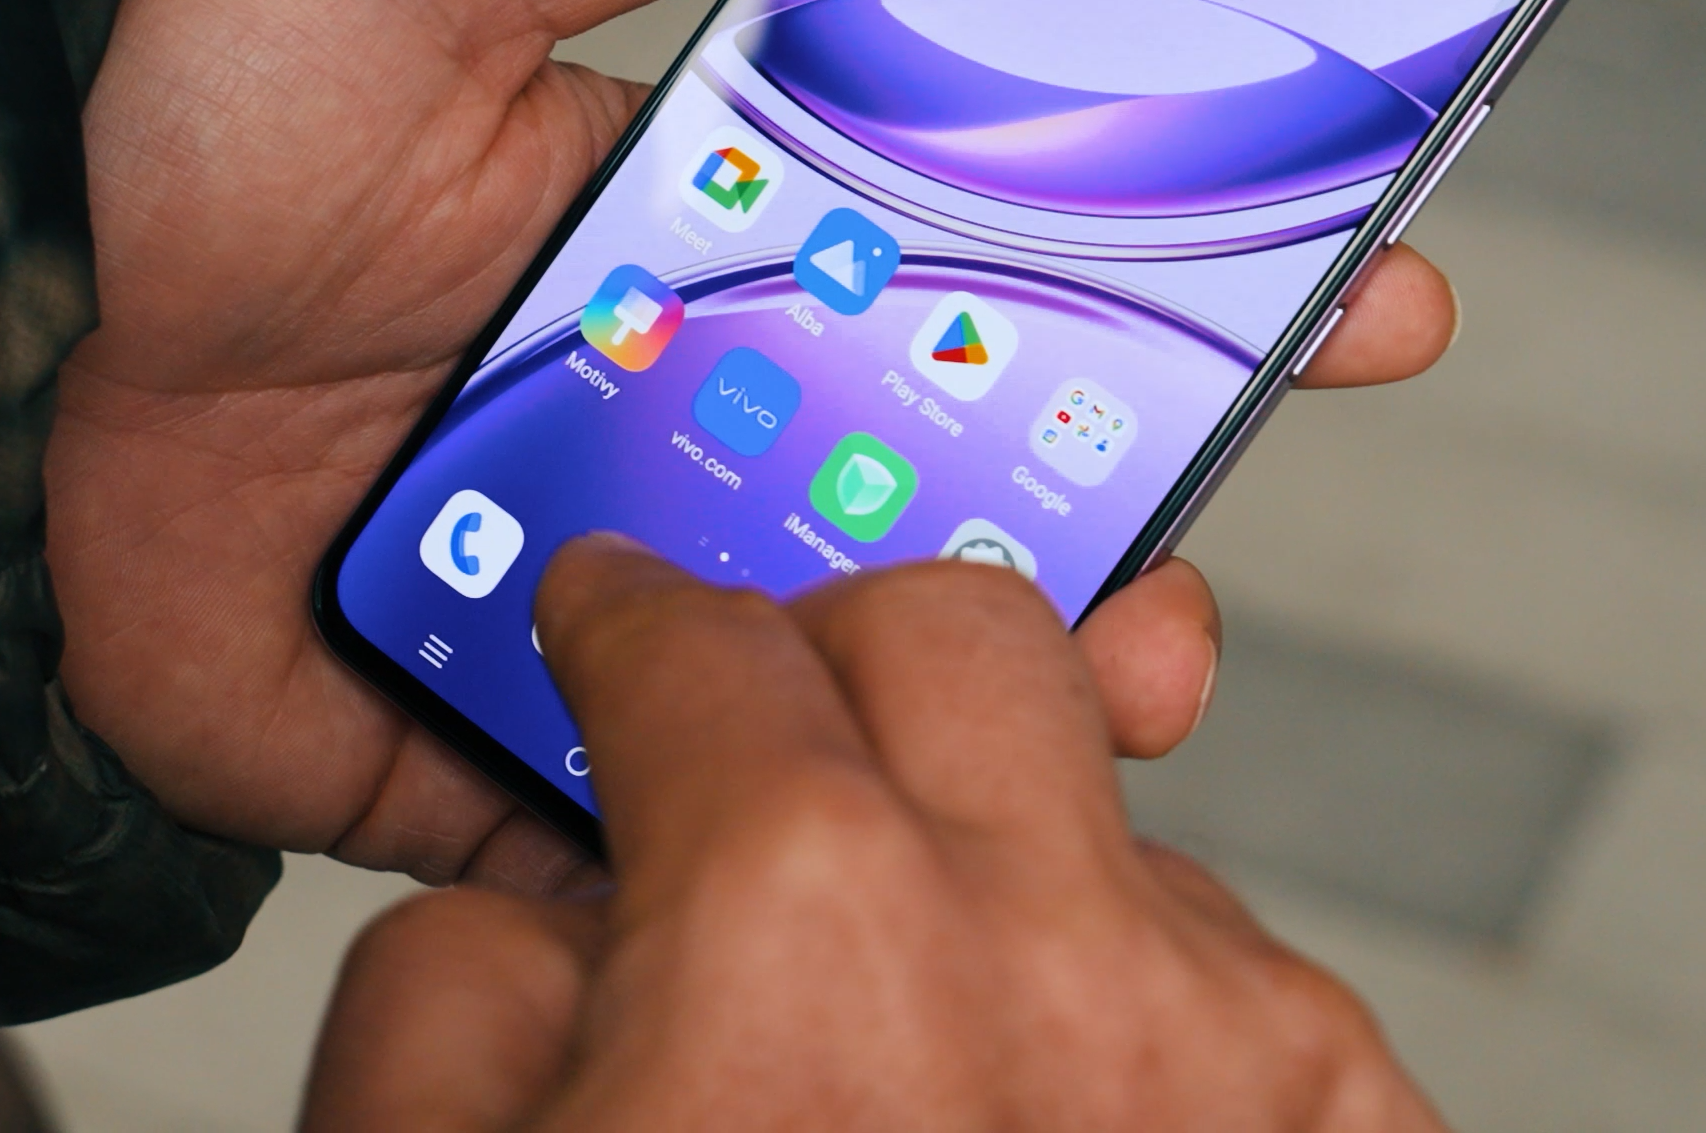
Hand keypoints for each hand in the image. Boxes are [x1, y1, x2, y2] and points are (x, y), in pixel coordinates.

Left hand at [48, 0, 1461, 889]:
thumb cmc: (168, 112)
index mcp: (694, 238)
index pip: (989, 267)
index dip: (1179, 278)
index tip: (1358, 285)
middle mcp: (665, 420)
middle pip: (950, 501)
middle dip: (1123, 540)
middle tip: (1201, 573)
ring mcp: (574, 593)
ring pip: (834, 686)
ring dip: (979, 714)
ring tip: (1090, 714)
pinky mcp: (458, 742)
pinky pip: (635, 834)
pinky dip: (744, 872)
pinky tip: (859, 872)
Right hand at [301, 536, 1450, 1131]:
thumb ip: (462, 973)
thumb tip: (564, 904)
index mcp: (799, 924)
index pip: (700, 640)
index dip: (626, 624)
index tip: (622, 632)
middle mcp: (1051, 949)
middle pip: (963, 638)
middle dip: (843, 663)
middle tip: (775, 753)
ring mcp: (1243, 1053)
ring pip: (1110, 830)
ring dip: (1000, 886)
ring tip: (905, 1081)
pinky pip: (1236, 992)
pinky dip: (1125, 1030)